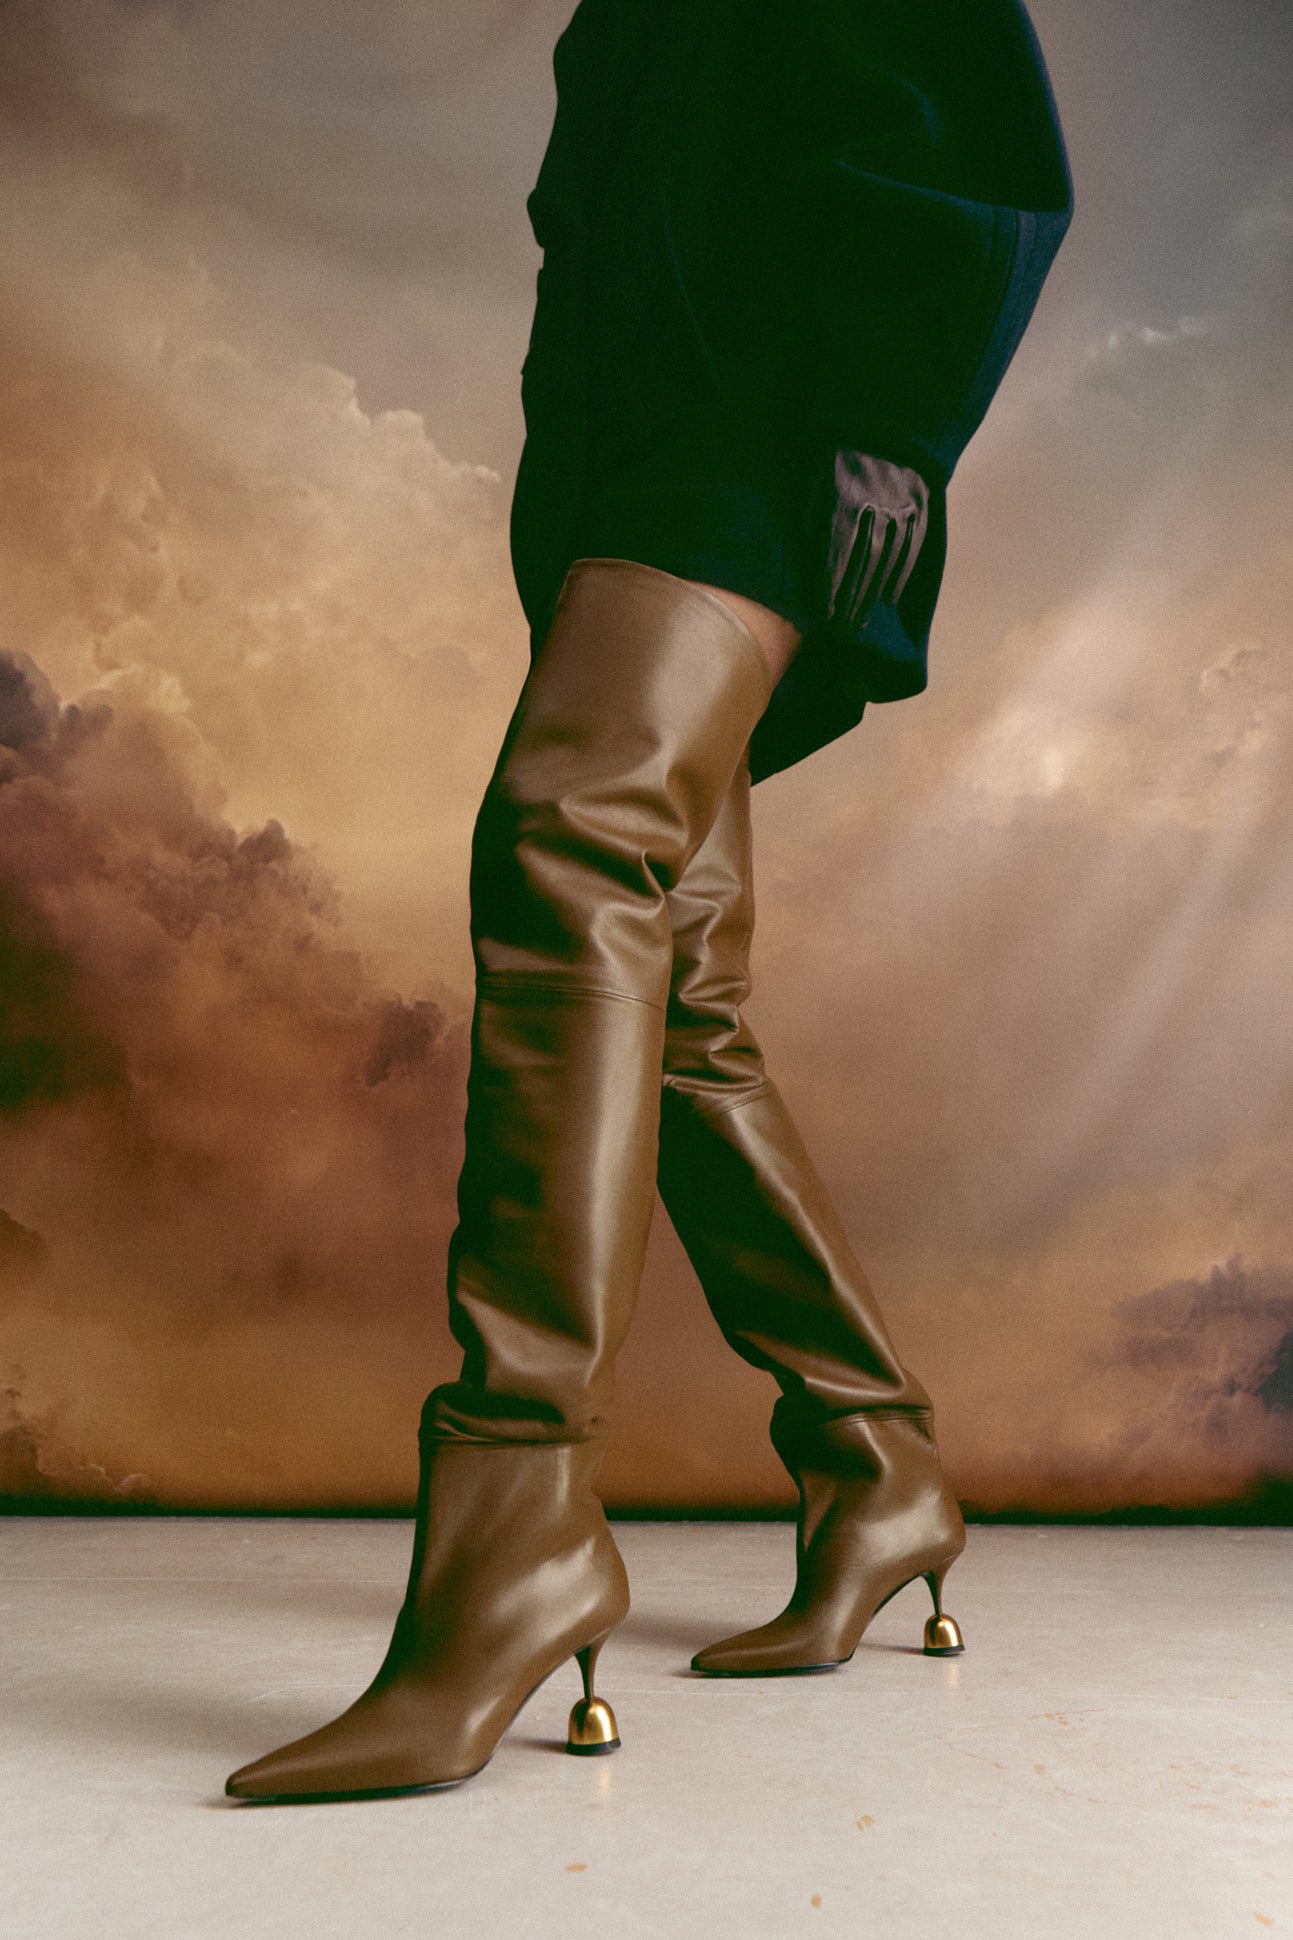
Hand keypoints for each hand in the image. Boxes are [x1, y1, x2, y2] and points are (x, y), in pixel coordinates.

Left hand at [821, 450, 929, 627]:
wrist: (879, 420)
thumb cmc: (832, 454)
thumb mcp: (810, 476)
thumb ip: (809, 517)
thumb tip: (808, 564)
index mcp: (842, 496)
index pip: (836, 553)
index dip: (830, 587)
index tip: (823, 616)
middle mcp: (875, 502)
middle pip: (862, 563)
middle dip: (851, 600)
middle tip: (842, 630)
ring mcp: (901, 504)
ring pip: (887, 558)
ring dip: (873, 594)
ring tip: (861, 621)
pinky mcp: (920, 503)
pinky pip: (911, 546)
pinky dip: (900, 574)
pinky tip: (888, 597)